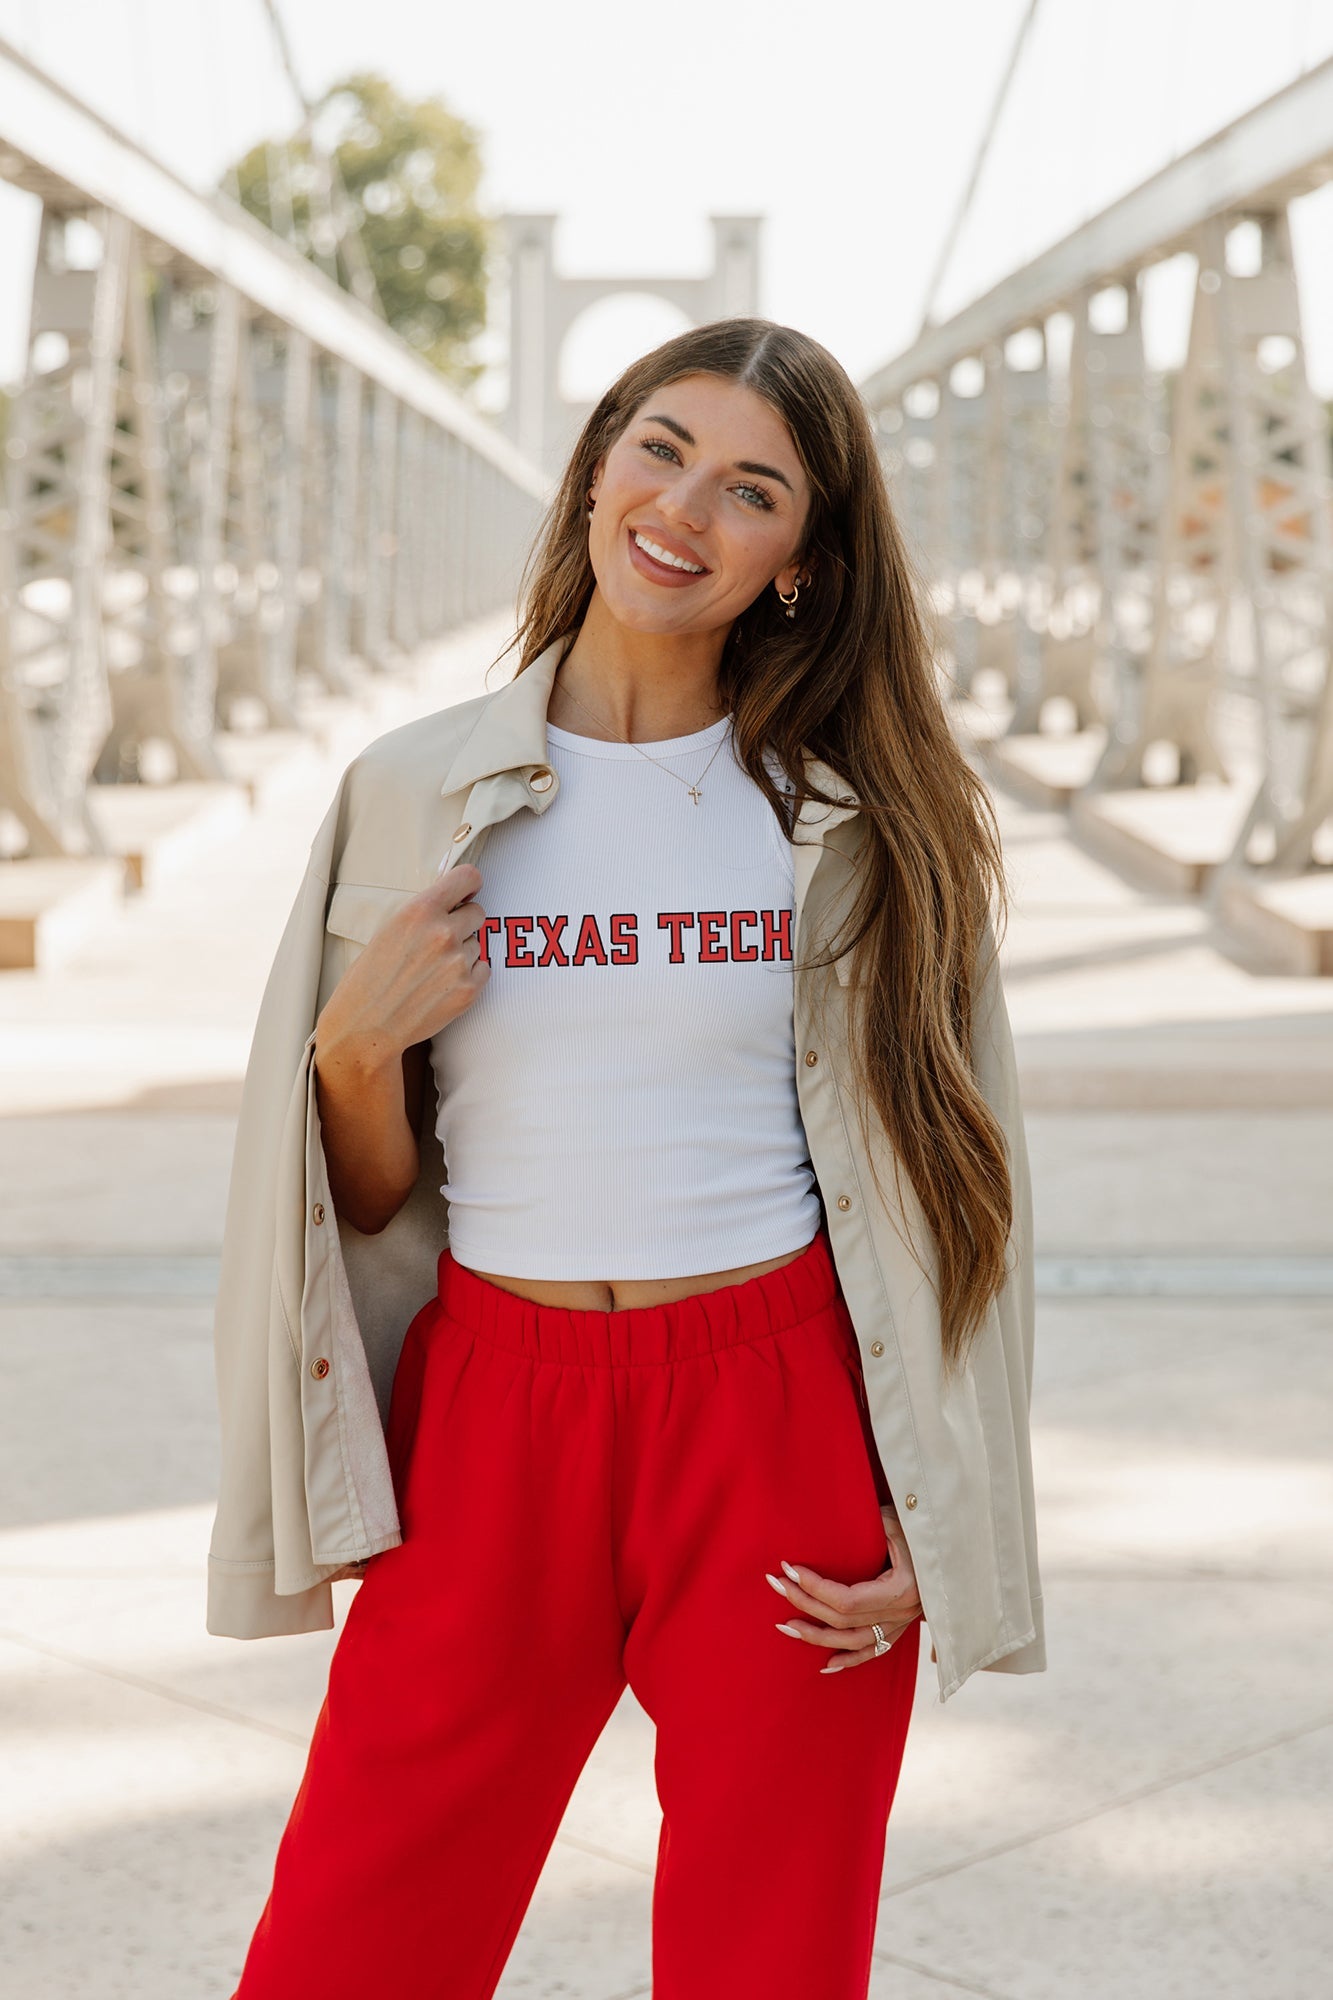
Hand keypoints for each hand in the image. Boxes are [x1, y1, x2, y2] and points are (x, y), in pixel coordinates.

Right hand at [316, 861, 489, 1070]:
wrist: (366, 1027)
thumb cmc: (370, 978)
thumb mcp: (389, 930)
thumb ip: (423, 912)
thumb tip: (455, 896)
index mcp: (419, 911)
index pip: (468, 877)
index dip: (470, 885)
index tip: (467, 893)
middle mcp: (443, 933)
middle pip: (478, 912)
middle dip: (464, 923)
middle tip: (441, 942)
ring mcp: (459, 962)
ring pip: (478, 944)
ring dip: (463, 953)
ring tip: (433, 971)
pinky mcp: (469, 990)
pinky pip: (484, 969)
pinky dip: (469, 976)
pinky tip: (443, 986)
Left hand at [765, 1505, 923, 1674]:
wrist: (951, 1541)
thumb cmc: (920, 1525)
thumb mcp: (894, 1520)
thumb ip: (868, 1526)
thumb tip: (828, 1525)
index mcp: (902, 1588)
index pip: (846, 1599)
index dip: (814, 1587)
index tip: (789, 1569)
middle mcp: (903, 1612)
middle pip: (843, 1619)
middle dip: (805, 1602)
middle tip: (776, 1584)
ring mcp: (903, 1623)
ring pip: (854, 1642)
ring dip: (817, 1636)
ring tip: (786, 1626)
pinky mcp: (902, 1627)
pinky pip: (874, 1652)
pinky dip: (849, 1661)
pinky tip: (826, 1666)